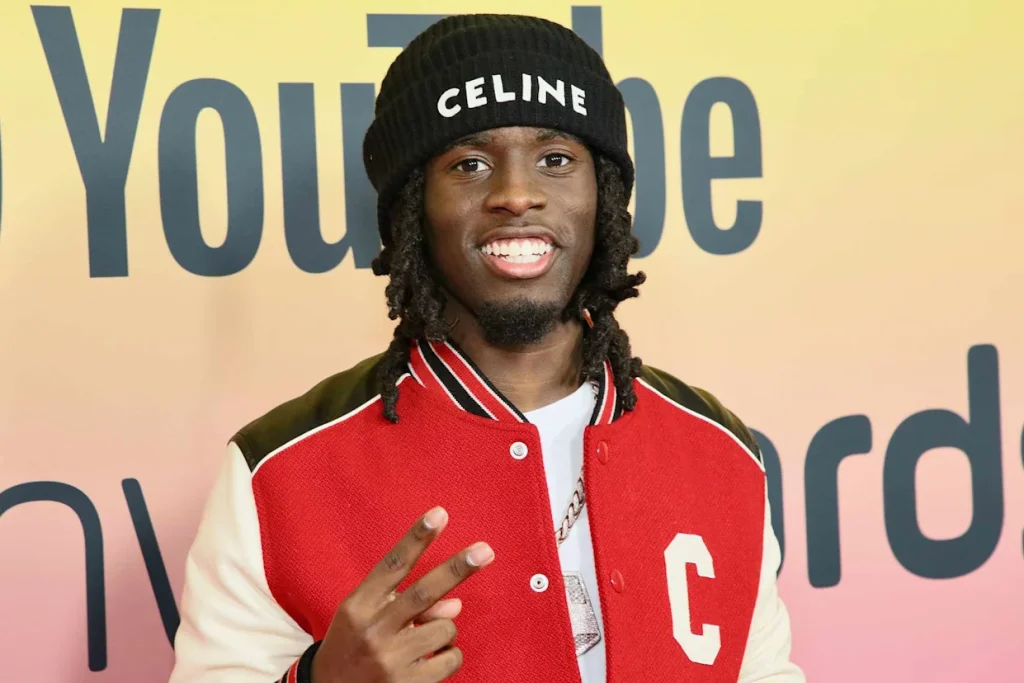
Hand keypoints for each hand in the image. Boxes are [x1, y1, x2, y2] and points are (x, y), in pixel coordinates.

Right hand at [311, 507, 493, 682]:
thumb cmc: (353, 644)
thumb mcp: (367, 615)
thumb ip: (405, 601)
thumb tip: (455, 604)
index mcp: (359, 606)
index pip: (393, 565)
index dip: (417, 538)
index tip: (439, 515)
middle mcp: (374, 630)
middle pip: (424, 592)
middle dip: (457, 569)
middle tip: (485, 551)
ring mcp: (391, 660)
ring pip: (445, 627)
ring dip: (444, 628)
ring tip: (422, 640)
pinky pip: (451, 658)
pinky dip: (449, 655)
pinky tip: (428, 660)